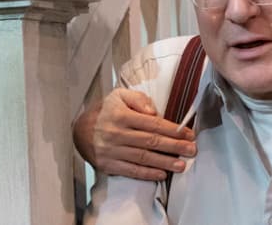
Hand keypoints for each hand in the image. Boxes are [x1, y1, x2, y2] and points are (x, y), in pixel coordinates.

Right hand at [73, 88, 196, 180]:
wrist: (79, 130)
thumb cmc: (107, 111)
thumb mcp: (120, 96)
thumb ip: (138, 99)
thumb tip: (153, 111)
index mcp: (121, 115)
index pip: (152, 124)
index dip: (172, 130)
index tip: (189, 134)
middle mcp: (116, 134)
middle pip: (150, 142)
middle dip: (174, 147)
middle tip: (192, 150)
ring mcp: (111, 151)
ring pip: (143, 158)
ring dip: (164, 162)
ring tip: (182, 165)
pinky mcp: (107, 165)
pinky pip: (130, 170)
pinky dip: (147, 174)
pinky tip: (161, 174)